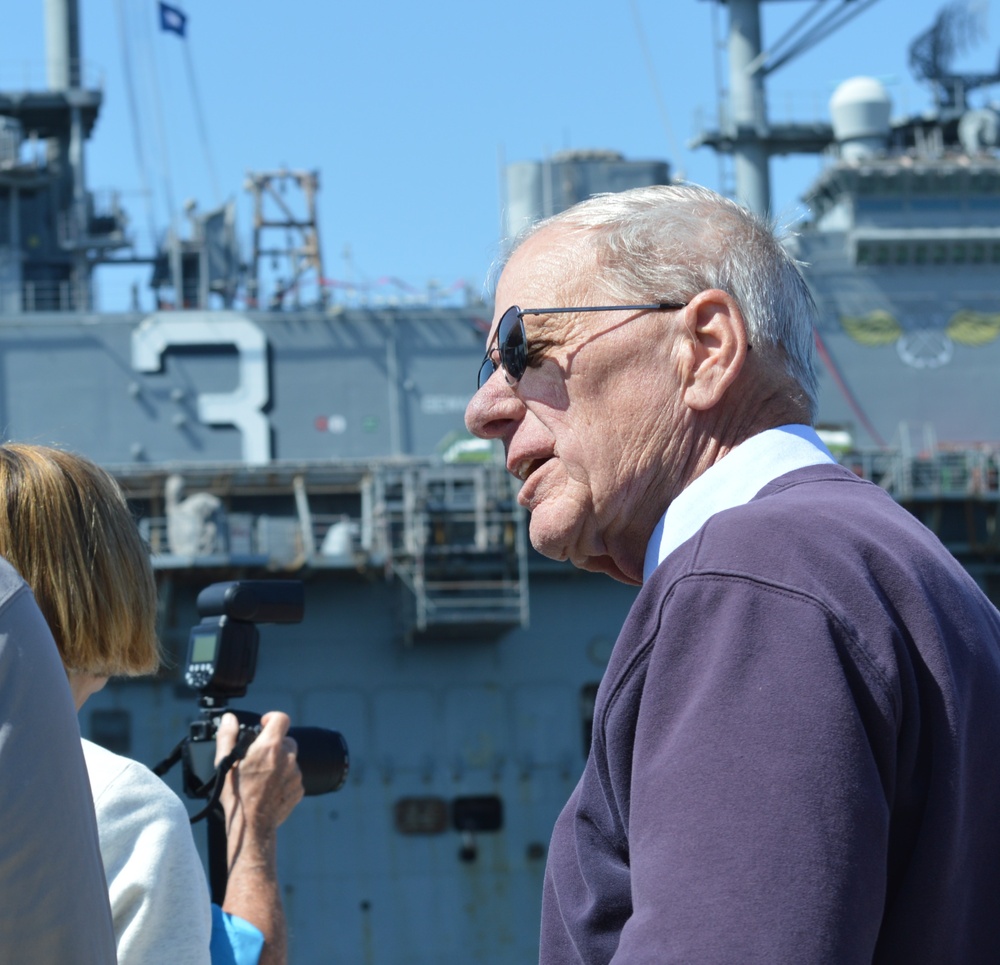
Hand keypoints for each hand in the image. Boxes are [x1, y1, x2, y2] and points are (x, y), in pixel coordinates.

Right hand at [215, 711, 304, 838]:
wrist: (252, 826)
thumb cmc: (236, 796)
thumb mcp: (225, 765)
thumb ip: (227, 737)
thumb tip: (229, 719)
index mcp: (270, 747)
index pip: (281, 718)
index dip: (272, 718)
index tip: (263, 725)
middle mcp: (287, 757)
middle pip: (286, 740)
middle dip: (274, 744)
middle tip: (259, 757)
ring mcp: (295, 774)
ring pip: (290, 759)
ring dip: (280, 763)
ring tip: (262, 777)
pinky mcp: (300, 789)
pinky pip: (294, 777)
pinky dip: (284, 779)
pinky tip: (270, 789)